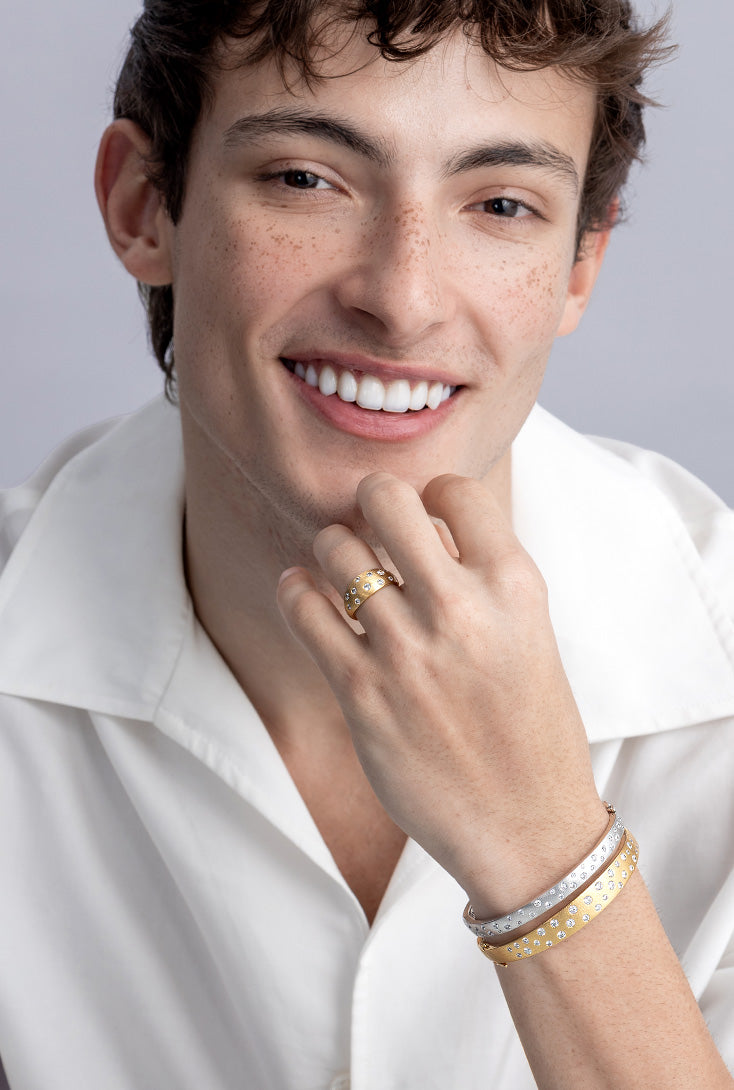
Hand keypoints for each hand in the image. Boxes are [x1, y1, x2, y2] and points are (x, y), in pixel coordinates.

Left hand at [277, 471, 606, 915]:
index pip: (454, 490)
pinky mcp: (361, 692)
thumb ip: (483, 577)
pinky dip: (296, 590)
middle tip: (370, 523)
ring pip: (336, 549)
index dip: (432, 495)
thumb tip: (421, 527)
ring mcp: (406, 651)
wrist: (527, 829)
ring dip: (333, 548)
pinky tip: (305, 593)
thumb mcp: (531, 634)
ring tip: (342, 567)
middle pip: (386, 499)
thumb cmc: (533, 729)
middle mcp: (460, 609)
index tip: (425, 517)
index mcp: (515, 587)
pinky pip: (304, 609)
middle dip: (371, 499)